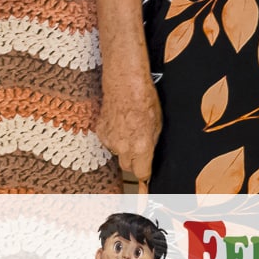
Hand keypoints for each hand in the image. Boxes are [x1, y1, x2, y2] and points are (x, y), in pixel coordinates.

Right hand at [97, 60, 161, 183]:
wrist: (125, 84)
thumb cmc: (145, 100)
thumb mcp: (158, 124)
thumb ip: (152, 143)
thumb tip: (150, 154)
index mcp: (141, 147)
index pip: (142, 173)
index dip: (146, 173)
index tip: (147, 171)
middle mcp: (123, 147)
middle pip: (128, 167)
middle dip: (135, 161)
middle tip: (140, 148)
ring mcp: (110, 141)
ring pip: (118, 154)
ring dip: (124, 148)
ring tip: (130, 130)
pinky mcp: (100, 132)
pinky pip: (109, 142)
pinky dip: (114, 137)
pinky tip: (120, 123)